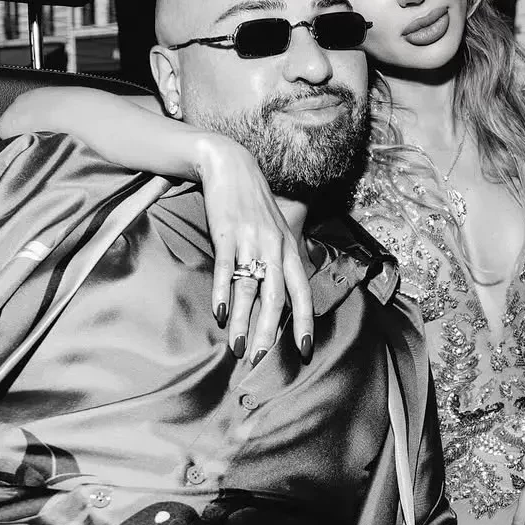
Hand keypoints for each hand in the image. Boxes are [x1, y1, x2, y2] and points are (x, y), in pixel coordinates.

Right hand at [196, 136, 313, 362]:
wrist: (232, 166)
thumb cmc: (256, 205)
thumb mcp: (280, 231)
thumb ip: (285, 261)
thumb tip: (292, 292)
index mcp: (289, 250)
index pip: (302, 293)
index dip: (305, 322)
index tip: (305, 350)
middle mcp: (274, 248)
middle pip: (276, 298)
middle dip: (270, 331)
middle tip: (262, 358)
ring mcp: (251, 241)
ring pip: (249, 289)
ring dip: (242, 321)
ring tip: (237, 348)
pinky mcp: (226, 234)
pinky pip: (226, 268)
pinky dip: (222, 291)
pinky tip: (219, 313)